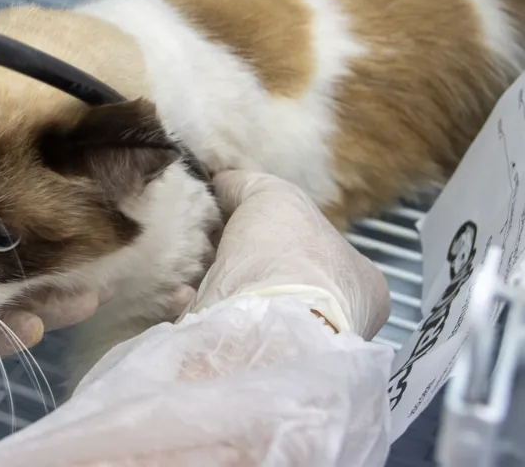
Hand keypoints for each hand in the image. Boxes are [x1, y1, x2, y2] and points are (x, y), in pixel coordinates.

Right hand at [186, 170, 390, 338]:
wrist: (262, 328)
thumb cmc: (287, 256)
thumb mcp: (272, 197)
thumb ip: (250, 185)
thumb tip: (225, 183)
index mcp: (362, 280)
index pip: (320, 244)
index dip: (279, 224)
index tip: (242, 216)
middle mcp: (339, 318)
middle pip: (282, 274)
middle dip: (244, 256)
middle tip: (210, 239)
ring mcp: (300, 346)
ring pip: (253, 304)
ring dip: (219, 282)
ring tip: (192, 264)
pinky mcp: (258, 364)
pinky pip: (225, 329)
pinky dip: (202, 309)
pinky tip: (184, 294)